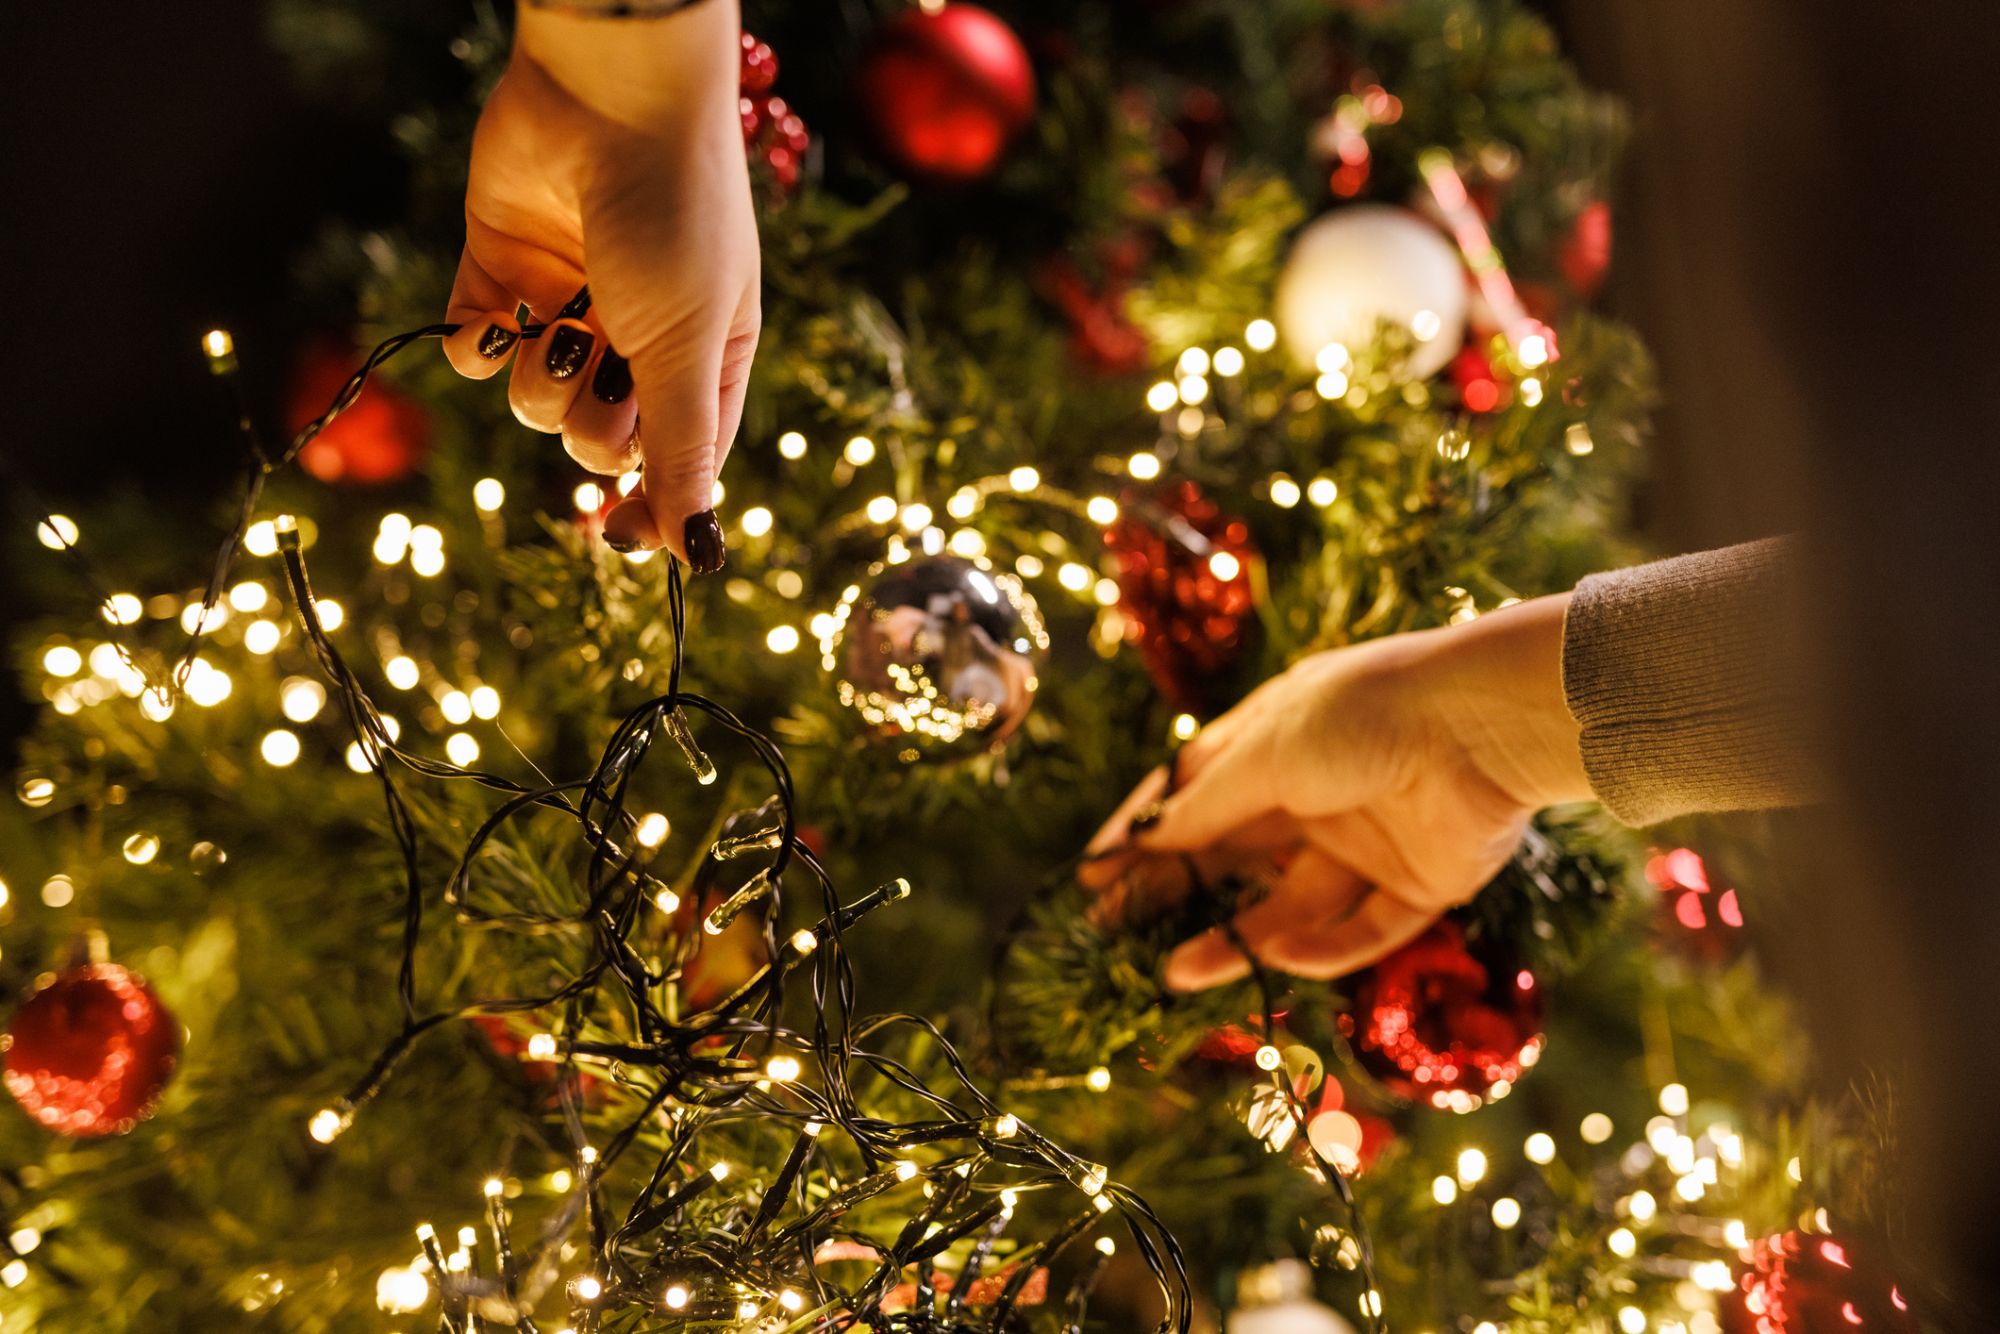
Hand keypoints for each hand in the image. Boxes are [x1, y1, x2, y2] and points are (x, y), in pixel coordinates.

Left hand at [441, 1, 758, 570]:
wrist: (611, 98)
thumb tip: (697, 555)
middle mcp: (638, 340)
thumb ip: (683, 451)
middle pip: (597, 441)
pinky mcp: (502, 272)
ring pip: (533, 403)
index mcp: (707, 359)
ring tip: (556, 320)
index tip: (614, 536)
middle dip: (592, 418)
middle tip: (604, 365)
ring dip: (539, 374)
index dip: (647, 504)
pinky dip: (477, 341)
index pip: (677, 463)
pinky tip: (498, 312)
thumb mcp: (692, 345)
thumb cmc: (677, 217)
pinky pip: (474, 350)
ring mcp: (567, 306)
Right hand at [1079, 594, 1591, 990]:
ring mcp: (1368, 840)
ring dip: (1234, 939)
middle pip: (1233, 856)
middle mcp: (1317, 792)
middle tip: (1112, 932)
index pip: (1194, 793)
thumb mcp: (1265, 754)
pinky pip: (1366, 930)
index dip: (1145, 833)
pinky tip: (1282, 958)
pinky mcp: (1421, 885)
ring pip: (1289, 906)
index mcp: (1276, 742)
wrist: (1484, 723)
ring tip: (1175, 973)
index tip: (1094, 873)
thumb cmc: (1363, 714)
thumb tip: (1141, 840)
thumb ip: (1204, 806)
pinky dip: (1326, 950)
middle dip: (1173, 893)